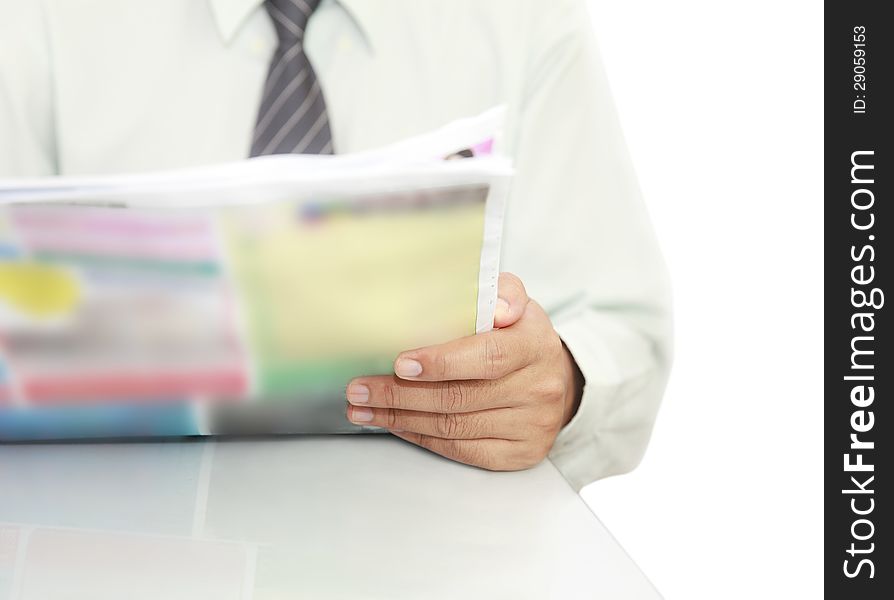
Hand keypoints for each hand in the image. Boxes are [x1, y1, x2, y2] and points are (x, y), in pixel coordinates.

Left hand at [345, 273, 582, 470]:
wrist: (556, 379)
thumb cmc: (519, 336)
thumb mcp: (515, 303)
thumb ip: (500, 292)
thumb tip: (495, 305)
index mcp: (534, 345)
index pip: (487, 357)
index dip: (441, 363)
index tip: (400, 363)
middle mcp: (538, 388)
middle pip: (460, 397)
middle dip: (401, 394)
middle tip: (360, 387)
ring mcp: (531, 425)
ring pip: (454, 427)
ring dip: (401, 418)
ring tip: (364, 407)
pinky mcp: (520, 453)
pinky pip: (462, 450)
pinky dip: (421, 437)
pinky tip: (395, 424)